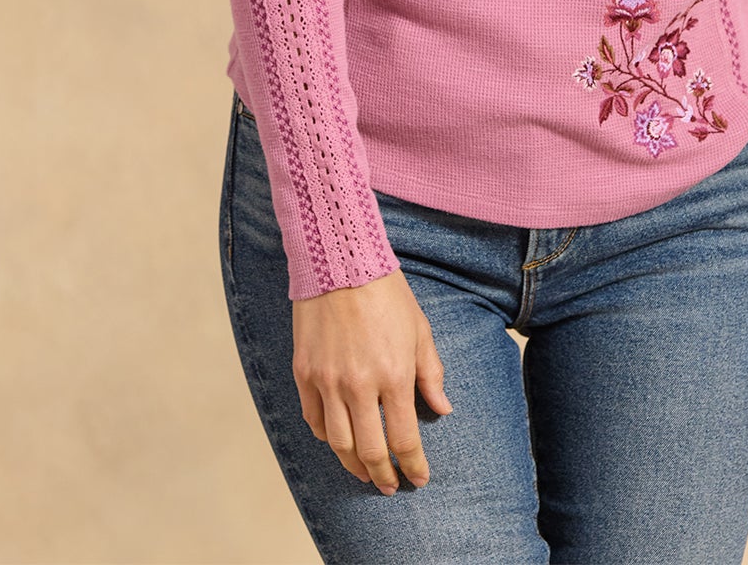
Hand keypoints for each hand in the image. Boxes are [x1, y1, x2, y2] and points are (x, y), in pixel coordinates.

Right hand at [291, 269, 451, 493]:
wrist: (340, 260)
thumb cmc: (386, 292)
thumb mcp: (419, 330)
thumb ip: (431, 374)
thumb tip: (442, 410)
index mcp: (394, 375)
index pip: (405, 439)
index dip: (413, 466)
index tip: (418, 479)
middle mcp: (359, 385)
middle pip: (369, 451)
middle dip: (383, 476)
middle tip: (390, 487)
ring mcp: (328, 381)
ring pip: (338, 444)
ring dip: (353, 466)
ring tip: (365, 474)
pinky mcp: (304, 373)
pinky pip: (314, 420)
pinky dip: (326, 438)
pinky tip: (338, 442)